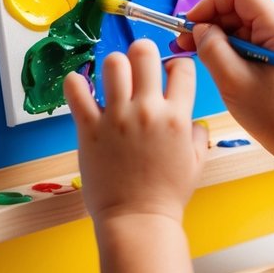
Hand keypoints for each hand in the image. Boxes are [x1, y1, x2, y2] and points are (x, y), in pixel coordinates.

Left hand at [64, 39, 207, 225]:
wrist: (137, 219)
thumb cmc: (166, 194)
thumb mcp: (196, 163)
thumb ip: (197, 134)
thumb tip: (193, 119)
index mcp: (177, 117)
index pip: (182, 68)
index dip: (176, 65)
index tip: (168, 73)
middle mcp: (147, 111)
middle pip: (144, 53)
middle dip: (143, 53)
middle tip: (138, 66)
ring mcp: (117, 118)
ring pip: (113, 64)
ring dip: (113, 66)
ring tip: (112, 80)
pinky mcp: (90, 129)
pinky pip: (77, 92)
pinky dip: (76, 84)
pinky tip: (81, 87)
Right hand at [175, 0, 273, 149]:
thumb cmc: (270, 112)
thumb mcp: (231, 79)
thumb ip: (211, 47)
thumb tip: (199, 27)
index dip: (210, 3)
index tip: (190, 25)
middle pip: (237, 2)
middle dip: (209, 20)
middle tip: (184, 44)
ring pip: (238, 16)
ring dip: (215, 32)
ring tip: (195, 53)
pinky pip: (245, 29)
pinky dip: (226, 41)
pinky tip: (213, 58)